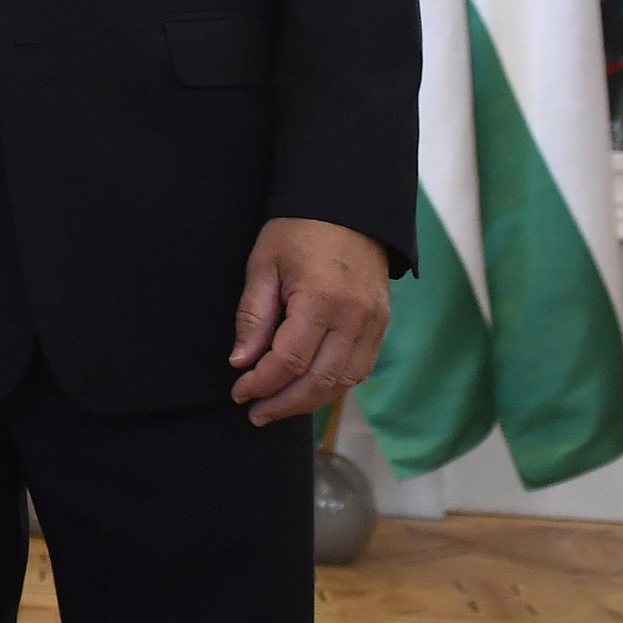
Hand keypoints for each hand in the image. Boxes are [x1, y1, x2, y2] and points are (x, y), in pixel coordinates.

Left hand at [229, 217, 389, 426]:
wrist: (349, 209)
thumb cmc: (299, 231)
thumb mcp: (264, 265)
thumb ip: (253, 316)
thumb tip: (241, 361)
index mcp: (321, 298)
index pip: (290, 359)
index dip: (262, 383)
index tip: (239, 392)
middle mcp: (354, 317)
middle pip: (319, 380)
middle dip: (283, 403)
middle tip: (256, 413)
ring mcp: (374, 324)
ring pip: (342, 382)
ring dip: (308, 402)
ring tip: (277, 408)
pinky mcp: (382, 325)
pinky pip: (360, 370)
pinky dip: (332, 387)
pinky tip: (308, 391)